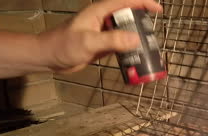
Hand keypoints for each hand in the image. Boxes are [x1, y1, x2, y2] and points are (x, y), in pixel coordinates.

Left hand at [38, 0, 161, 73]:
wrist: (48, 58)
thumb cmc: (64, 46)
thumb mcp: (89, 42)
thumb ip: (112, 40)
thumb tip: (137, 39)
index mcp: (99, 12)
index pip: (125, 2)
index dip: (143, 3)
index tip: (158, 10)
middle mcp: (103, 20)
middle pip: (128, 15)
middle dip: (143, 22)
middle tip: (155, 34)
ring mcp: (103, 33)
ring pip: (125, 31)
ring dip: (137, 37)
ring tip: (150, 47)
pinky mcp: (102, 45)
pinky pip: (120, 44)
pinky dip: (129, 49)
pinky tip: (136, 57)